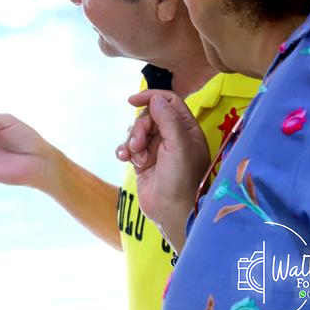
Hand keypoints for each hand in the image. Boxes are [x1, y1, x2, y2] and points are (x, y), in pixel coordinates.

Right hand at [119, 90, 209, 250]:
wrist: (171, 212)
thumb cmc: (182, 180)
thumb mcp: (179, 146)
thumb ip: (168, 119)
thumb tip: (155, 99)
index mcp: (186, 129)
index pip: (168, 102)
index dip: (151, 98)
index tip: (133, 101)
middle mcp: (172, 137)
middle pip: (148, 116)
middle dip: (139, 128)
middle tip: (138, 144)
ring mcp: (157, 149)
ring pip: (136, 131)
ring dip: (131, 141)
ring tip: (135, 157)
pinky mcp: (143, 161)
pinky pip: (129, 146)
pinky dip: (124, 150)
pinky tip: (124, 159)